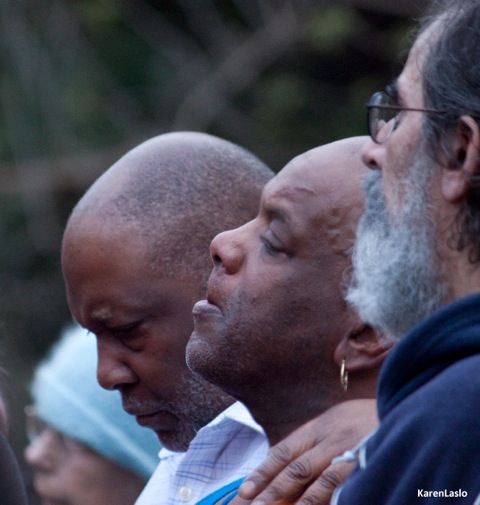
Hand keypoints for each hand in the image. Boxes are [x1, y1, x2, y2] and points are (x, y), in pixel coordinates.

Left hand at [238, 399, 377, 504]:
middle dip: (271, 490)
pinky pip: (344, 486)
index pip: (285, 449)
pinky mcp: (370, 464)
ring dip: (295, 501)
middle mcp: (332, 437)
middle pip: (296, 467)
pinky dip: (326, 500)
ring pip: (317, 480)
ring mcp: (352, 451)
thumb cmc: (371, 419)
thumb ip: (318, 439)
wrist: (409, 406)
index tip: (245, 490)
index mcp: (321, 425)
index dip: (264, 470)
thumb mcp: (340, 420)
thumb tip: (292, 463)